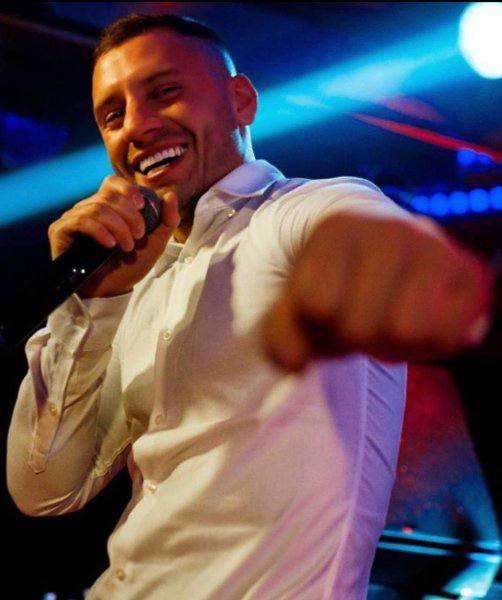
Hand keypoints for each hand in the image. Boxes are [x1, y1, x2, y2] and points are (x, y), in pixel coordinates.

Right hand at [48, 175, 179, 297]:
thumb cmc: (129, 267)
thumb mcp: (154, 244)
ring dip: (118, 227)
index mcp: (109, 207)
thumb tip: (171, 195)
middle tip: (138, 236)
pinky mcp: (60, 230)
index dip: (127, 189)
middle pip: (109, 196)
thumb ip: (166, 221)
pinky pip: (81, 220)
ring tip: (126, 247)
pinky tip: (109, 245)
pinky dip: (100, 231)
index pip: (113, 183)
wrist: (111, 291)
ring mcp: (73, 218)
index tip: (142, 206)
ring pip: (97, 208)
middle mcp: (89, 208)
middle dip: (130, 216)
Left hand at [262, 213, 492, 370]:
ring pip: (406, 332)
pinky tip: (416, 328)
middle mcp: (388, 231)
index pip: (317, 305)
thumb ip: (282, 334)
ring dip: (391, 344)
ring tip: (385, 323)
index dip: (315, 324)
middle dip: (353, 337)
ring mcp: (432, 247)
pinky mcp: (465, 271)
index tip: (322, 312)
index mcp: (336, 231)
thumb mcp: (297, 301)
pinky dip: (428, 346)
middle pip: (360, 326)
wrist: (382, 243)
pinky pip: (448, 334)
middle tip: (357, 320)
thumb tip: (296, 364)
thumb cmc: (336, 279)